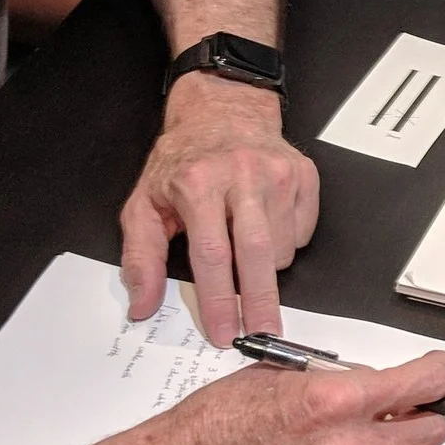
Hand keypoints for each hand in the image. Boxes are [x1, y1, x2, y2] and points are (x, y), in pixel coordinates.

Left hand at [120, 75, 320, 344]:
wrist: (224, 110)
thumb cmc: (183, 161)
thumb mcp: (144, 203)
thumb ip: (141, 257)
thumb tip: (142, 305)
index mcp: (198, 183)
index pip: (212, 255)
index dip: (218, 299)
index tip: (224, 332)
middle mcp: (242, 175)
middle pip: (256, 253)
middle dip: (260, 300)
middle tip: (263, 333)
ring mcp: (278, 174)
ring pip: (281, 247)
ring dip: (266, 268)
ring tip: (245, 253)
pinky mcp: (304, 175)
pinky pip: (301, 233)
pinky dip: (285, 244)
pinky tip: (265, 226)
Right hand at [120, 349, 444, 444]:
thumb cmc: (219, 426)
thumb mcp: (282, 375)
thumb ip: (340, 379)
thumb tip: (380, 381)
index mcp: (335, 400)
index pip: (428, 382)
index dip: (440, 374)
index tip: (438, 375)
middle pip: (436, 430)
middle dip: (424, 416)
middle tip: (406, 414)